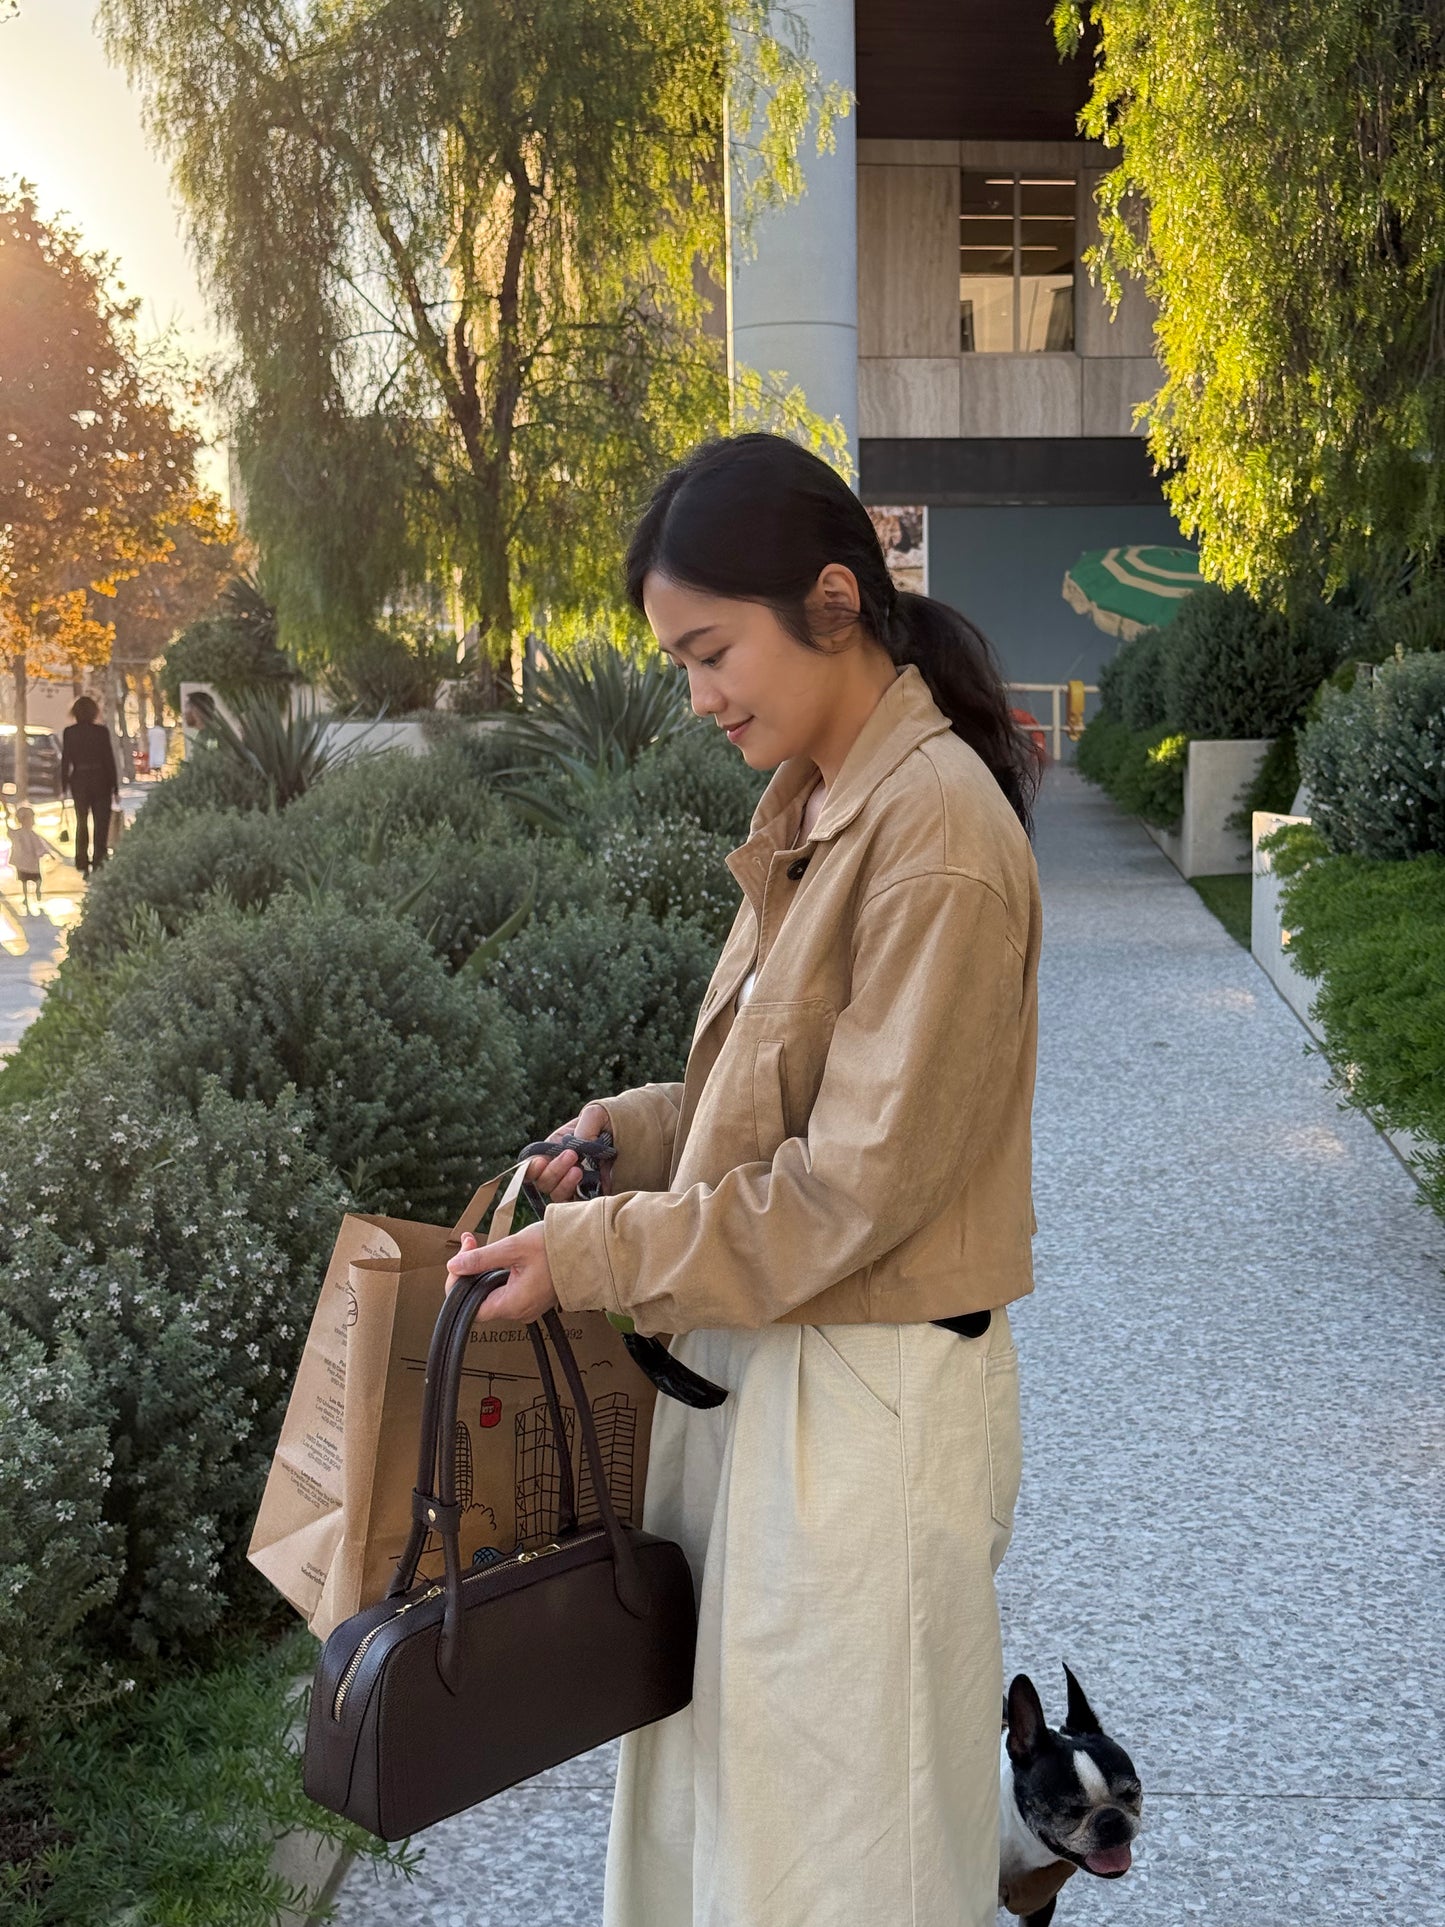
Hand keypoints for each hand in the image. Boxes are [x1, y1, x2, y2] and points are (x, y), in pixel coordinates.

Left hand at [442, 1100, 611, 1320]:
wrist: (594, 1248)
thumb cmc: (557, 1247)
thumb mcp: (514, 1248)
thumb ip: (482, 1259)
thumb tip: (454, 1265)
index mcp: (513, 1304)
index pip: (469, 1308)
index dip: (457, 1283)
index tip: (461, 1256)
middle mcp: (518, 1311)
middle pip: (478, 1298)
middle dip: (468, 1268)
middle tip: (471, 1241)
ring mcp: (527, 1305)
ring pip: (490, 1291)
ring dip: (481, 1267)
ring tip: (479, 1242)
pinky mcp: (533, 1296)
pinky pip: (505, 1288)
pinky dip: (496, 1270)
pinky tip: (497, 1252)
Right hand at [520, 1101, 614, 1200]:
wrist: (636, 1133)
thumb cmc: (612, 1121)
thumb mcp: (596, 1114)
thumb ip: (584, 1126)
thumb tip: (576, 1149)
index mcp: (555, 1149)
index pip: (533, 1164)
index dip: (531, 1168)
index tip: (540, 1162)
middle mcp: (561, 1169)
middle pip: (543, 1182)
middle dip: (554, 1171)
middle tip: (572, 1156)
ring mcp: (576, 1184)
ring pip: (557, 1195)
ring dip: (564, 1184)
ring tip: (580, 1170)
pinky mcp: (591, 1196)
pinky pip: (576, 1206)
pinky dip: (577, 1200)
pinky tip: (589, 1185)